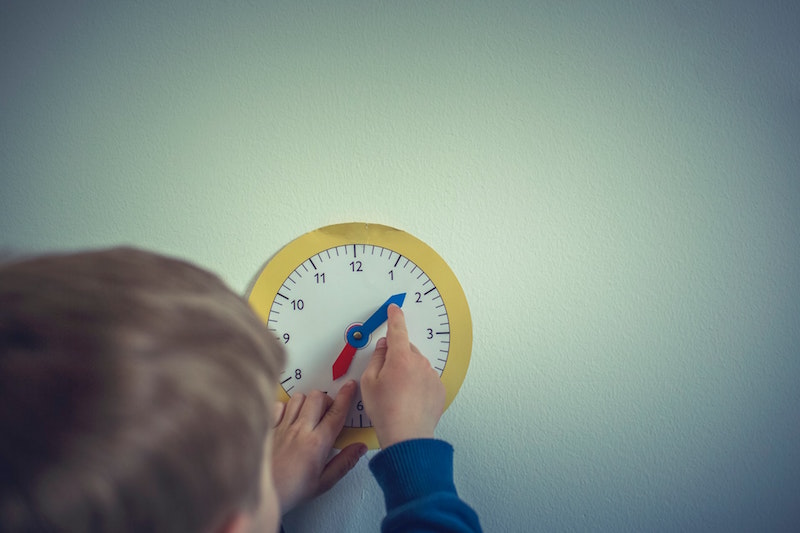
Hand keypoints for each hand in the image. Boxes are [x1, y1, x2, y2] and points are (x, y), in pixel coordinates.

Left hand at [270, 381, 366, 512]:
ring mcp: (282, 426)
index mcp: (317, 443)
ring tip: (309, 415)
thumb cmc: (291, 491)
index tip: (351, 386)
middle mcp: (300, 430)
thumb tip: (360, 447)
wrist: (259, 493)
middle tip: (328, 412)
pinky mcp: (268, 427)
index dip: (346, 396)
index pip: (337, 412)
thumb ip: (344, 463)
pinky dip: (286, 407)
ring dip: (307, 402)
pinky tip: (289, 418)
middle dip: (327, 399)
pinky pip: (279, 405)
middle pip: (318, 397)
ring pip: (299, 397)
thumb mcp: (324, 483)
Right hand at [360, 304, 445, 447]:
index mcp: (400, 358)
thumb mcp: (369, 382)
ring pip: (417, 365)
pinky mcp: (439, 389)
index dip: (395, 317)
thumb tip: (384, 346)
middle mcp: (419, 363)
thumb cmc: (386, 411)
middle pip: (406, 349)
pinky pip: (427, 378)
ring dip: (408, 372)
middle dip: (397, 357)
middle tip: (386, 378)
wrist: (407, 435)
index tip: (395, 309)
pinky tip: (409, 399)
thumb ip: (376, 358)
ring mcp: (432, 375)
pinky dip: (418, 384)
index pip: (398, 329)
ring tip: (398, 394)